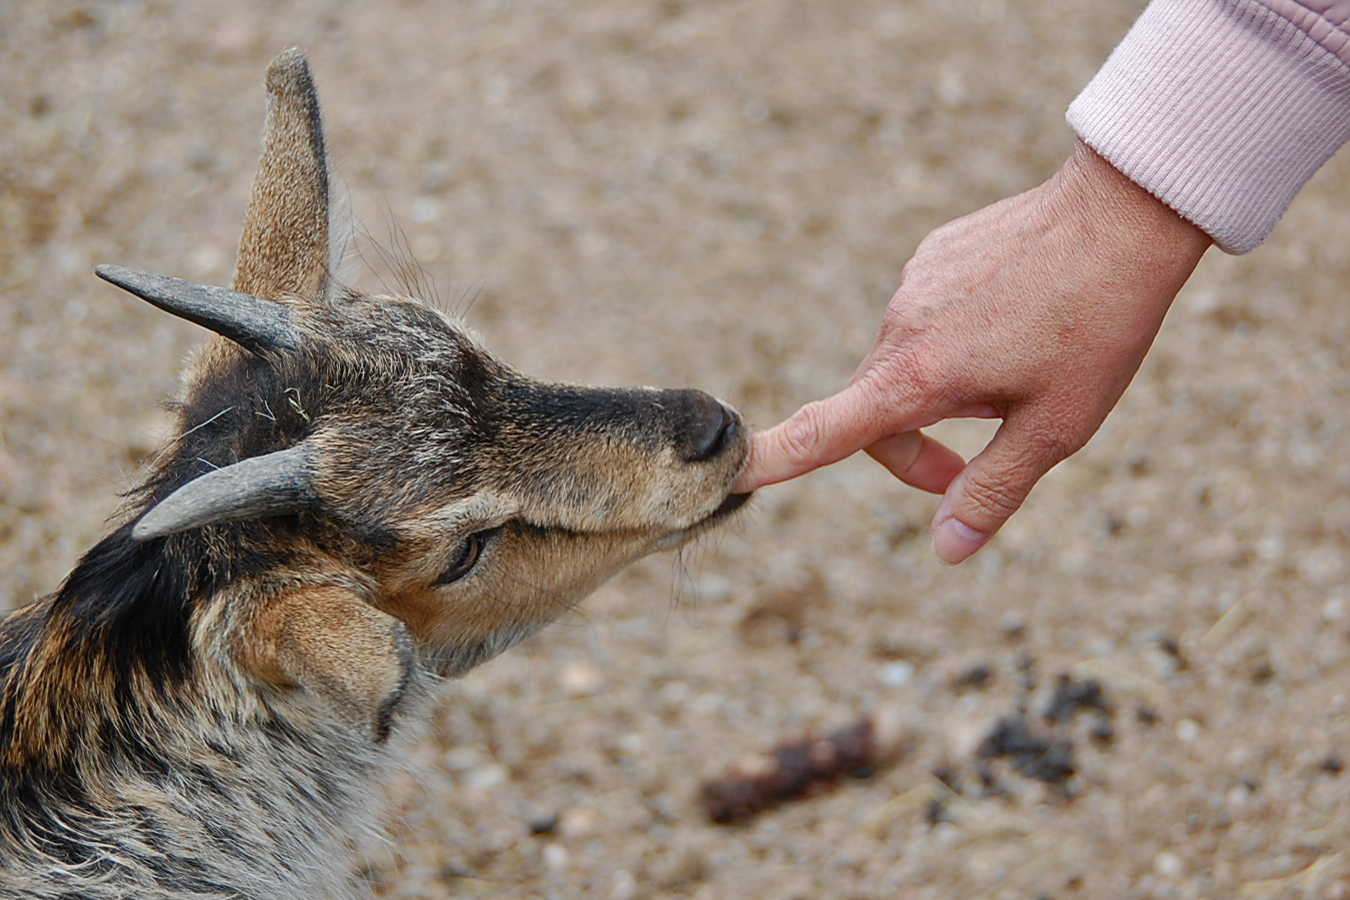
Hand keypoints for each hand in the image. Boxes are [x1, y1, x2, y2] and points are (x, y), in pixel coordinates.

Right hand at [734, 141, 1211, 562]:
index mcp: (918, 376)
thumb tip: (946, 549)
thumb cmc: (1098, 324)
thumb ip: (991, 492)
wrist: (1124, 210)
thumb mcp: (1057, 428)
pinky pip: (925, 317)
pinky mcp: (932, 254)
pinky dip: (954, 340)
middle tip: (976, 468)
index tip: (733, 471)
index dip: (775, 459)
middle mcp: (899, 327)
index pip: (824, 431)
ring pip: (904, 364)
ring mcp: (913, 284)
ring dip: (941, 391)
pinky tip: (1017, 322)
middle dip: (914, 451)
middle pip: (874, 413)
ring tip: (1020, 374)